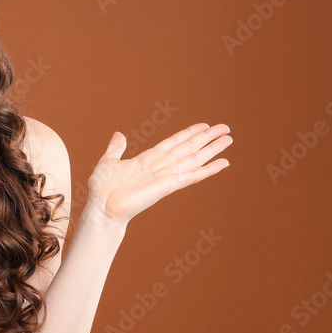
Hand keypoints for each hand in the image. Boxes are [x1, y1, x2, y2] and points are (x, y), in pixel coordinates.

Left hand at [85, 123, 232, 226]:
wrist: (102, 207)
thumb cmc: (103, 188)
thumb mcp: (108, 162)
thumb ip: (116, 148)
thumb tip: (119, 134)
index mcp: (148, 158)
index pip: (174, 142)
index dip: (189, 133)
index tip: (204, 125)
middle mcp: (161, 166)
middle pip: (189, 148)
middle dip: (207, 138)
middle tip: (225, 128)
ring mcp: (167, 175)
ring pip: (195, 159)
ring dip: (212, 149)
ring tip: (228, 139)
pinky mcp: (169, 186)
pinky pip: (193, 176)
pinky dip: (208, 169)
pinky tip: (223, 163)